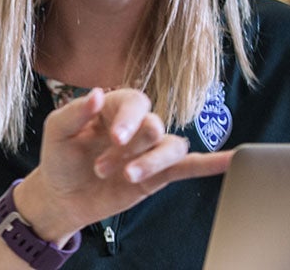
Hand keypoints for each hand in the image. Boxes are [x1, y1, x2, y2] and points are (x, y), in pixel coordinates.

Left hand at [12, 88, 231, 242]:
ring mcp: (150, 150)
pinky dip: (212, 163)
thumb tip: (96, 93)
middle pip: (154, 126)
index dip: (130, 118)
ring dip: (151, 162)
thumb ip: (75, 112)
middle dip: (130, 148)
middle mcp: (138, 126)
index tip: (115, 138)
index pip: (135, 102)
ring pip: (171, 147)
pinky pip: (191, 166)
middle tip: (101, 167)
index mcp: (115, 108)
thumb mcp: (57, 132)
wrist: (62, 195)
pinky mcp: (159, 175)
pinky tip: (232, 160)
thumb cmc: (60, 157)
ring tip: (127, 176)